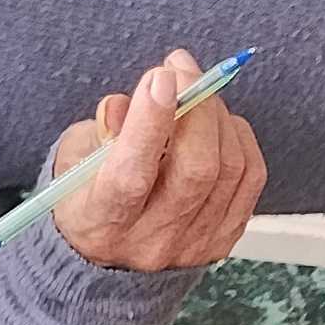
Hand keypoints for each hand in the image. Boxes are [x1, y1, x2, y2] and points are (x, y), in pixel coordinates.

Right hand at [52, 50, 267, 273]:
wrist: (108, 255)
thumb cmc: (87, 194)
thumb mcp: (75, 159)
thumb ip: (101, 131)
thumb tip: (126, 105)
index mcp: (101, 222)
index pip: (131, 175)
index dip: (150, 122)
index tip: (160, 78)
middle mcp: (150, 241)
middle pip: (195, 170)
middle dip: (196, 106)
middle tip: (180, 69)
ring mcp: (192, 244)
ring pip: (228, 168)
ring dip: (217, 115)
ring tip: (195, 93)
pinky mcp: (222, 238)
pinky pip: (250, 178)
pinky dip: (239, 138)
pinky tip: (218, 125)